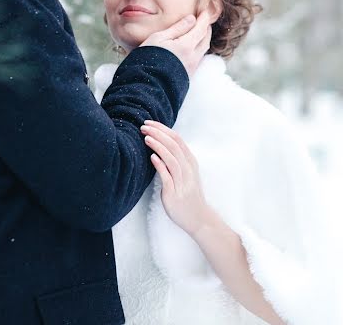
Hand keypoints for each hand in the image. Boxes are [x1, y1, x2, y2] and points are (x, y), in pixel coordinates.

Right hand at [140, 11, 212, 75]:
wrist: (146, 86)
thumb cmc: (148, 59)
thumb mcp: (159, 38)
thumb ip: (177, 28)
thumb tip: (191, 19)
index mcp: (186, 46)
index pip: (201, 28)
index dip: (204, 18)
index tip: (205, 11)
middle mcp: (193, 57)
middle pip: (205, 39)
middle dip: (206, 28)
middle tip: (204, 20)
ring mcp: (192, 67)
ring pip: (203, 49)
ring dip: (204, 38)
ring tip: (199, 32)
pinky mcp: (188, 75)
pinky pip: (199, 58)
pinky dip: (199, 48)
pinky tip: (193, 47)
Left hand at [141, 120, 211, 236]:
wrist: (199, 219)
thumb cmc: (189, 195)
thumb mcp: (186, 175)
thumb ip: (176, 161)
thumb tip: (160, 145)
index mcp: (191, 163)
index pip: (178, 139)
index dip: (163, 129)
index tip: (150, 123)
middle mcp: (188, 170)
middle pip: (174, 146)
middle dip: (158, 134)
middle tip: (144, 126)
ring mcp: (183, 182)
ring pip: (172, 158)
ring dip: (159, 146)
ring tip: (146, 137)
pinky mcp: (175, 194)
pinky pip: (168, 177)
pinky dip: (160, 165)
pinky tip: (152, 157)